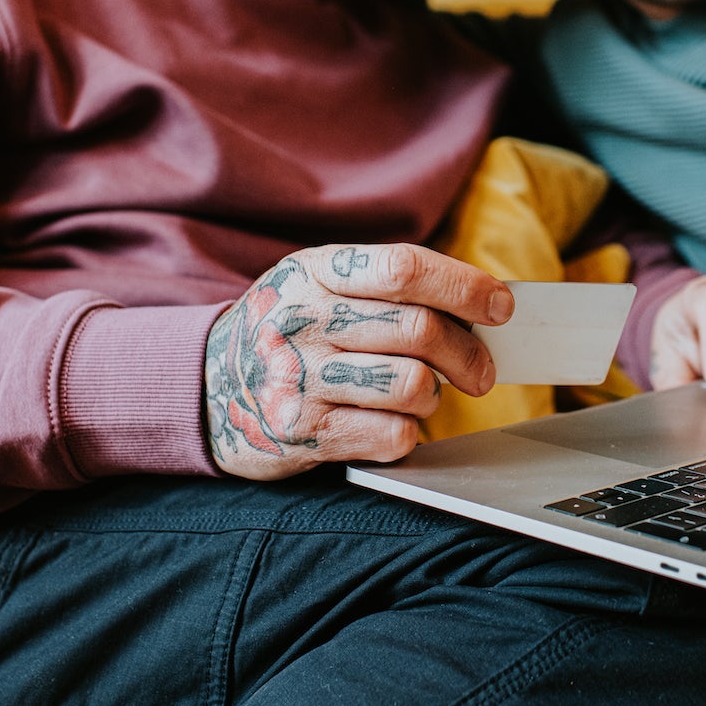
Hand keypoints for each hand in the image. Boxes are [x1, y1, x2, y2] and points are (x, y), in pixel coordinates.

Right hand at [204, 243, 512, 478]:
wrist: (205, 386)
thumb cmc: (289, 330)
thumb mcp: (319, 284)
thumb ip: (388, 287)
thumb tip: (485, 305)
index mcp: (314, 272)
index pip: (404, 269)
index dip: (465, 287)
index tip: (500, 306)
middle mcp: (303, 321)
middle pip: (420, 330)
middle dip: (468, 353)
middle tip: (480, 371)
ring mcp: (298, 379)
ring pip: (413, 386)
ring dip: (433, 397)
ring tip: (418, 395)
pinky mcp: (302, 434)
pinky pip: (392, 436)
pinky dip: (405, 433)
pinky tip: (387, 423)